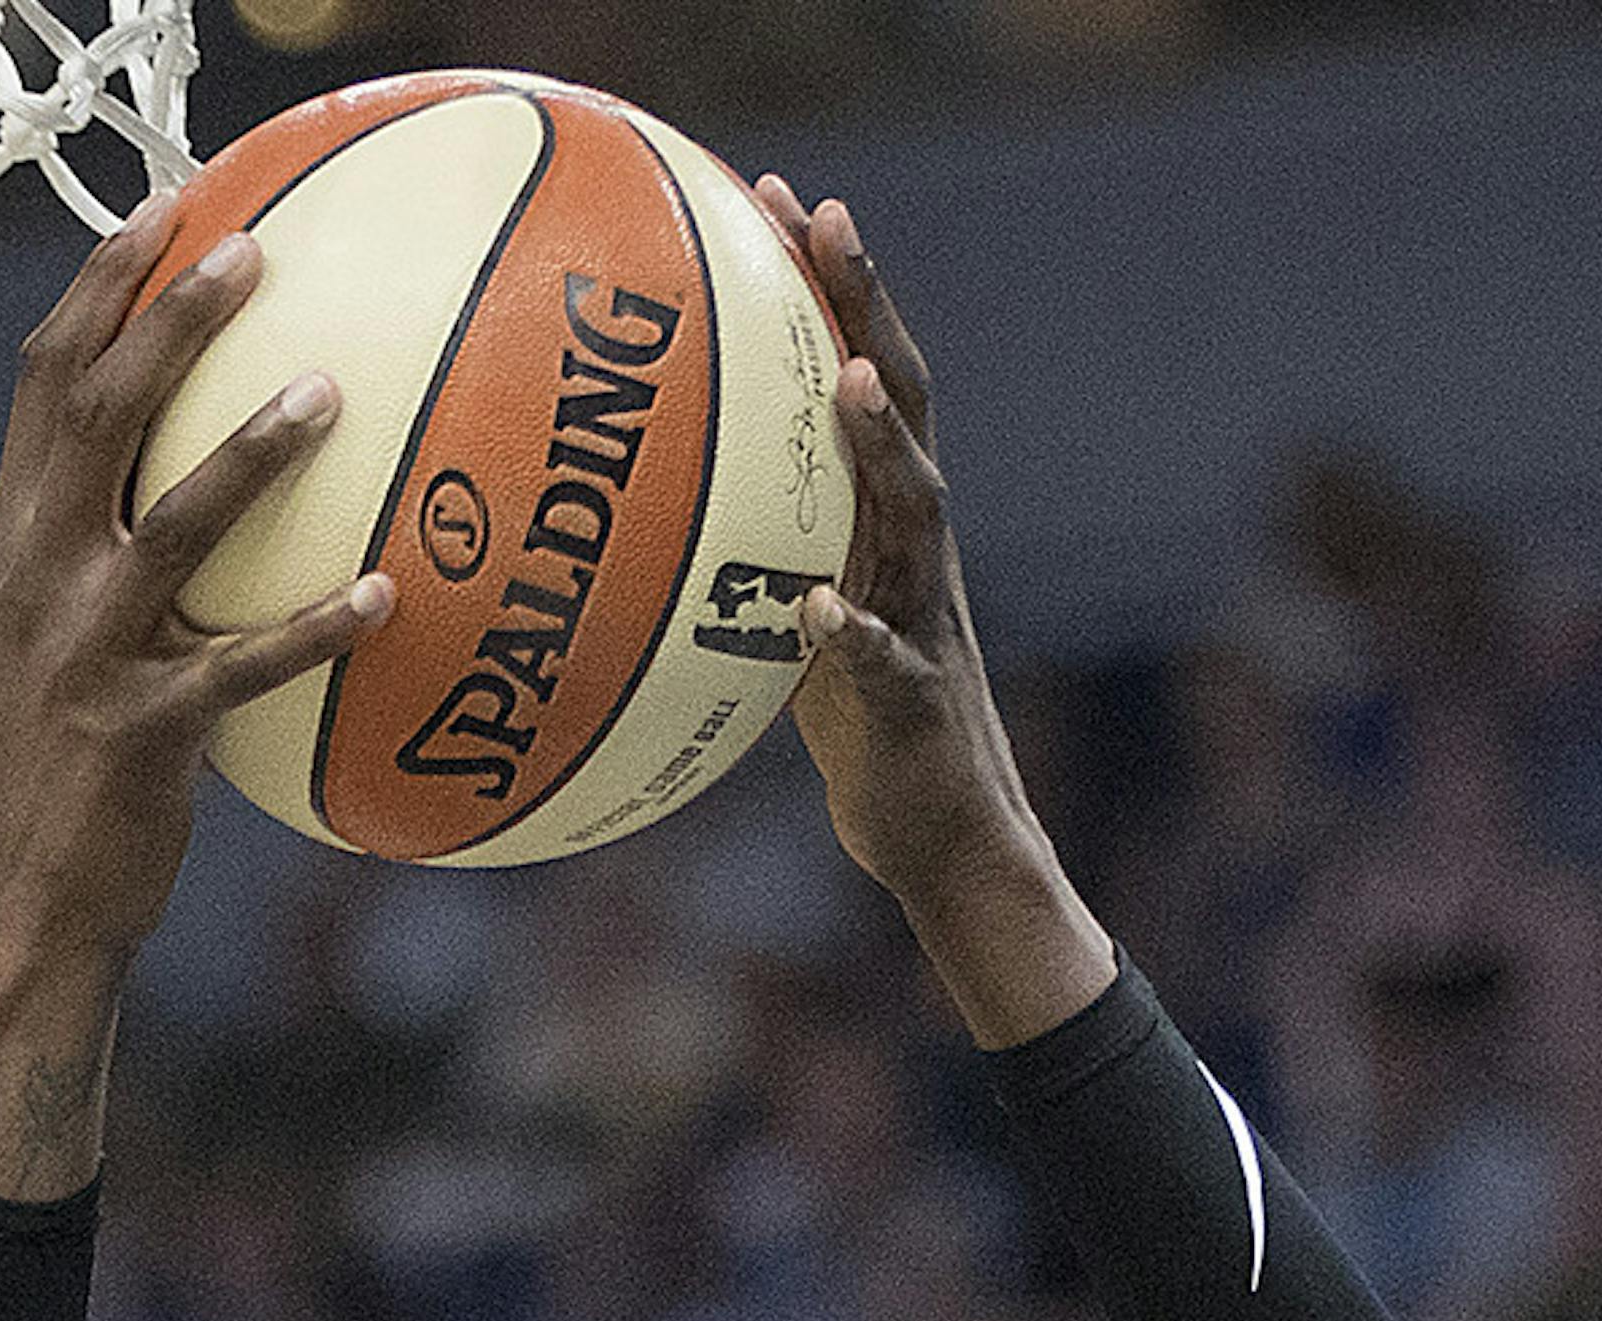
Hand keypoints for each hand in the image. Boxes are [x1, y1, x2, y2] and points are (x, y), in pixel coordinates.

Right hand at [0, 197, 393, 957]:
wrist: (31, 892)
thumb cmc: (75, 760)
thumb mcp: (66, 637)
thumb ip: (114, 549)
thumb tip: (216, 474)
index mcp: (17, 536)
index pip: (45, 381)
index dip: (99, 288)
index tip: (162, 209)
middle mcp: (38, 574)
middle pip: (96, 412)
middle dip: (168, 321)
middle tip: (250, 254)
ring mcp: (85, 650)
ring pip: (172, 525)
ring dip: (251, 452)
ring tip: (329, 394)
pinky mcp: (142, 730)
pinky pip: (242, 665)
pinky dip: (315, 629)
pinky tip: (385, 600)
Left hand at [754, 182, 1109, 1003]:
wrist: (945, 840)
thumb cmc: (867, 740)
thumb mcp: (798, 637)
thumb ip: (758, 571)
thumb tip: (655, 526)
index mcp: (888, 529)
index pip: (866, 385)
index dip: (834, 292)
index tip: (785, 200)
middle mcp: (918, 555)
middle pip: (901, 408)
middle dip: (864, 309)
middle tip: (822, 216)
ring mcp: (926, 623)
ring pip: (915, 514)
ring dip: (880, 448)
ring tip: (843, 383)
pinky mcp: (918, 705)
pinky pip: (886, 661)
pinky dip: (853, 632)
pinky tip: (818, 605)